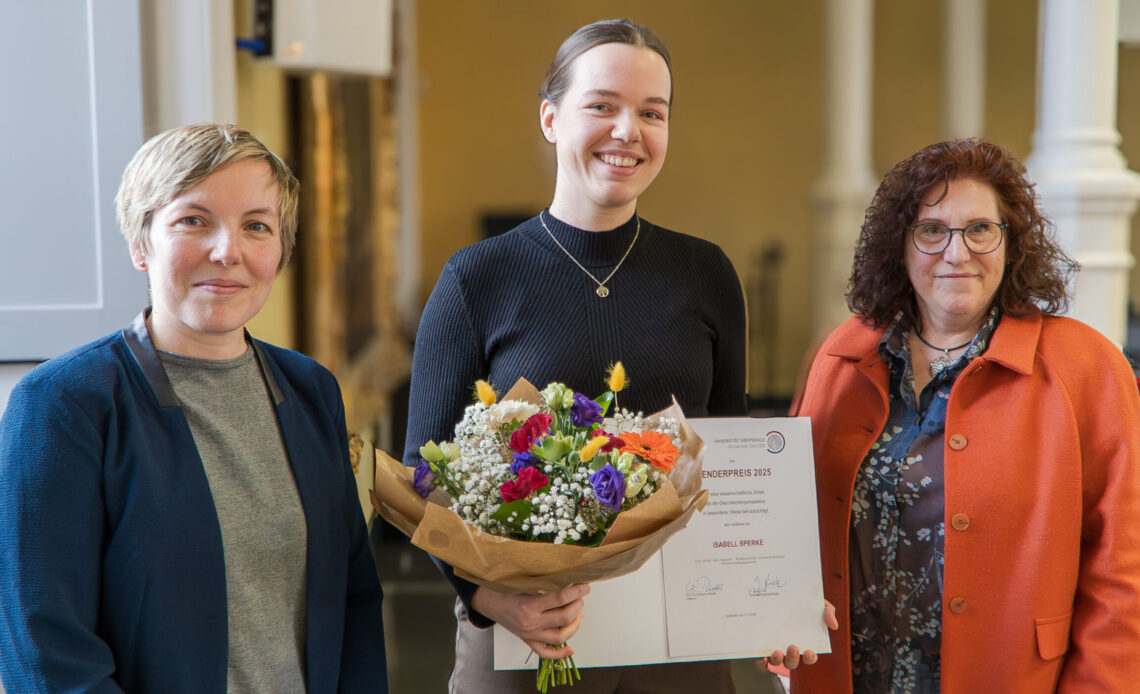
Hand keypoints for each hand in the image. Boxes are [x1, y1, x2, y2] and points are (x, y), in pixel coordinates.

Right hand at [470, 583, 590, 659]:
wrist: (487, 601)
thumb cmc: (503, 587)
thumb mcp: (521, 579)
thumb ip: (542, 579)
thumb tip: (567, 575)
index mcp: (528, 604)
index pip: (560, 598)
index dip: (577, 591)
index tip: (586, 586)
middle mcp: (530, 622)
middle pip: (564, 617)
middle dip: (578, 605)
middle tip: (582, 596)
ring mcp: (529, 634)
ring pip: (560, 636)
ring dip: (575, 625)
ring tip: (579, 612)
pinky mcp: (527, 641)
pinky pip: (545, 653)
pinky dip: (560, 654)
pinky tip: (571, 649)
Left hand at [758, 600, 838, 670]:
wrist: (776, 593)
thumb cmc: (801, 602)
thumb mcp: (817, 603)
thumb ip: (828, 611)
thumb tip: (834, 626)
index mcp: (803, 643)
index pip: (809, 656)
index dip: (810, 658)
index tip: (810, 652)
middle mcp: (788, 649)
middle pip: (792, 662)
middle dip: (793, 658)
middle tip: (793, 647)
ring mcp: (774, 649)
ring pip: (776, 662)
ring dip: (777, 660)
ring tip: (777, 652)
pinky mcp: (760, 647)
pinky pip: (760, 660)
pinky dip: (761, 661)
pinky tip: (762, 654)